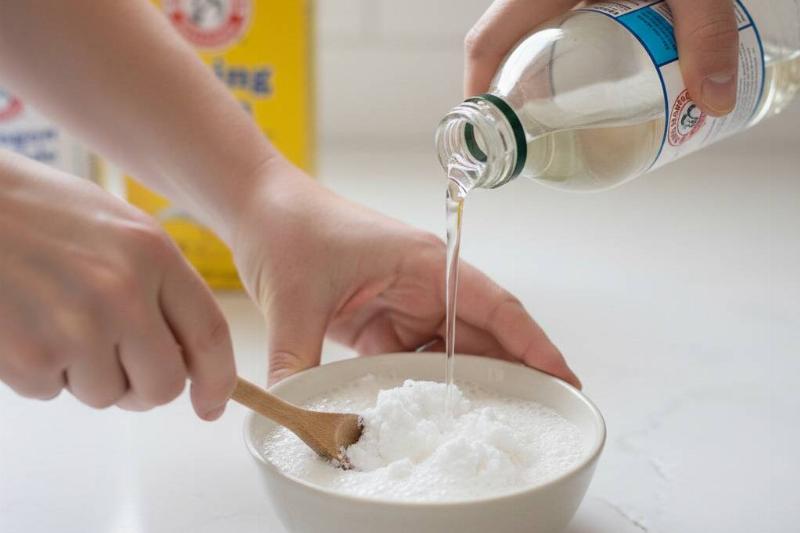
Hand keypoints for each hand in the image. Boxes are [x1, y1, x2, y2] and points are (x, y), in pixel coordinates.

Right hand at [0, 151, 234, 419]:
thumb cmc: (36, 212)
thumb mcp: (117, 228)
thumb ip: (158, 284)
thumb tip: (184, 352)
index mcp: (153, 254)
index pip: (209, 334)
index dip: (217, 380)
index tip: (211, 405)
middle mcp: (123, 294)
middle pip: (163, 385)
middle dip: (144, 389)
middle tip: (120, 368)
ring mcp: (77, 328)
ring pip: (106, 395)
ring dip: (85, 375)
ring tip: (54, 321)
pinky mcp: (31, 356)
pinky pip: (51, 392)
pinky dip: (40, 372)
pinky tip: (22, 325)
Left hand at [231, 157, 579, 387]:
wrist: (259, 209)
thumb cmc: (290, 228)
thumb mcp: (294, 298)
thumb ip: (297, 360)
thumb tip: (294, 412)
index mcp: (425, 264)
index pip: (495, 306)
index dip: (533, 344)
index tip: (564, 377)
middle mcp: (425, 284)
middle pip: (482, 335)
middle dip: (512, 373)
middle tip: (539, 416)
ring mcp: (404, 304)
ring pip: (450, 352)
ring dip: (467, 385)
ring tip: (490, 423)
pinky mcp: (381, 321)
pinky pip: (413, 360)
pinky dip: (422, 386)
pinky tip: (429, 413)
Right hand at [465, 0, 738, 115]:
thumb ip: (706, 31)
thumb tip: (713, 101)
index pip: (489, 40)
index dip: (479, 89)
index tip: (486, 133)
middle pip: (510, 46)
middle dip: (518, 92)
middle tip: (543, 133)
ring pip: (539, 34)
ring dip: (548, 73)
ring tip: (576, 112)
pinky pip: (568, 20)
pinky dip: (578, 49)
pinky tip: (614, 69)